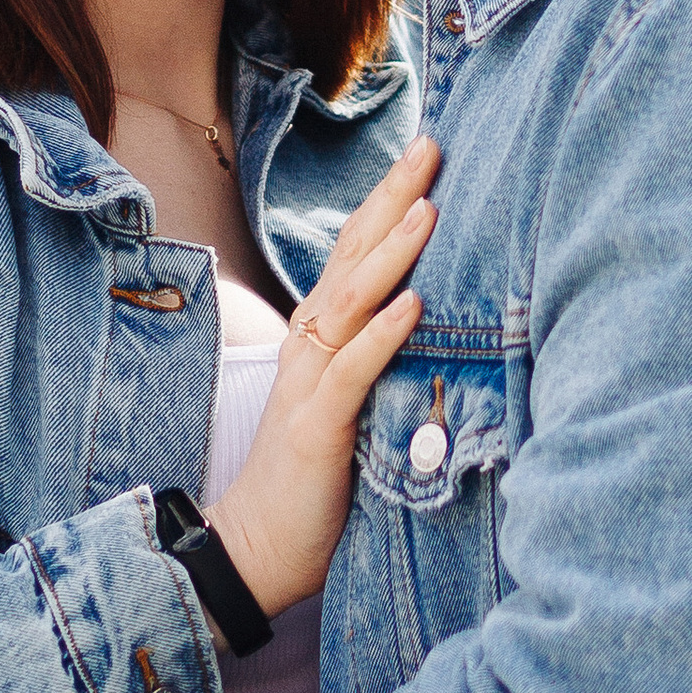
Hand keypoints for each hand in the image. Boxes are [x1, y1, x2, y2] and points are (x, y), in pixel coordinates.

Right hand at [210, 133, 438, 615]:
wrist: (256, 546)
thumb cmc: (314, 477)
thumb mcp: (353, 403)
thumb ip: (378, 357)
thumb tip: (434, 317)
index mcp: (322, 337)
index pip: (357, 253)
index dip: (389, 201)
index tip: (429, 154)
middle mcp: (312, 347)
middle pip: (352, 257)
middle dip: (393, 198)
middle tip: (433, 146)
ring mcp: (309, 384)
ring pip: (350, 303)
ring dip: (391, 254)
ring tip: (428, 208)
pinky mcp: (315, 427)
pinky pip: (350, 373)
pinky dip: (382, 337)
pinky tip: (413, 305)